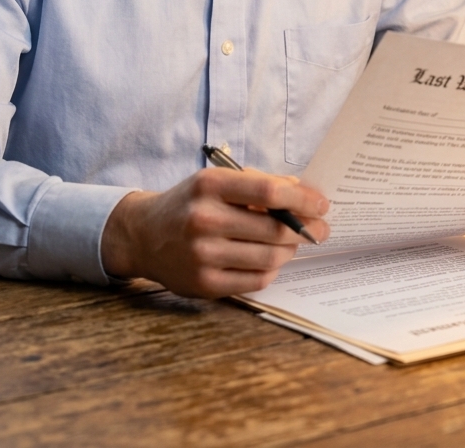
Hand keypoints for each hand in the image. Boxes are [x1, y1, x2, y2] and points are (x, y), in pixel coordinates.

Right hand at [100, 167, 329, 297]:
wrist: (143, 234)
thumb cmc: (189, 203)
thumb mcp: (216, 181)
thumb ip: (257, 183)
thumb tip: (301, 192)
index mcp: (209, 185)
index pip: (269, 191)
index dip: (302, 199)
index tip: (321, 204)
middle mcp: (204, 219)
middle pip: (274, 228)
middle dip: (305, 229)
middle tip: (320, 229)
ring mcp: (203, 255)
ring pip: (270, 257)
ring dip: (290, 250)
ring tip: (294, 243)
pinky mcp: (204, 283)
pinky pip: (256, 280)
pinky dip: (271, 269)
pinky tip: (271, 260)